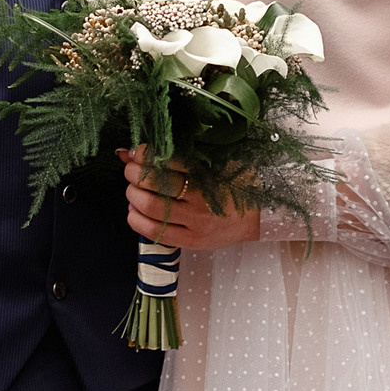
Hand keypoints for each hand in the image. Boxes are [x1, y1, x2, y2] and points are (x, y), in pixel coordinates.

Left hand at [122, 147, 258, 249]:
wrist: (260, 217)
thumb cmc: (236, 184)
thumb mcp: (218, 162)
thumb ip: (184, 155)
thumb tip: (141, 149)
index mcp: (210, 174)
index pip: (168, 160)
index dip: (144, 154)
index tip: (134, 151)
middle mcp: (202, 199)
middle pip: (155, 184)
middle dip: (135, 174)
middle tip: (130, 169)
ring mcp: (196, 223)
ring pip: (151, 208)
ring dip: (133, 195)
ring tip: (132, 189)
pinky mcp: (192, 241)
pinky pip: (156, 233)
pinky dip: (137, 220)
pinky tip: (134, 210)